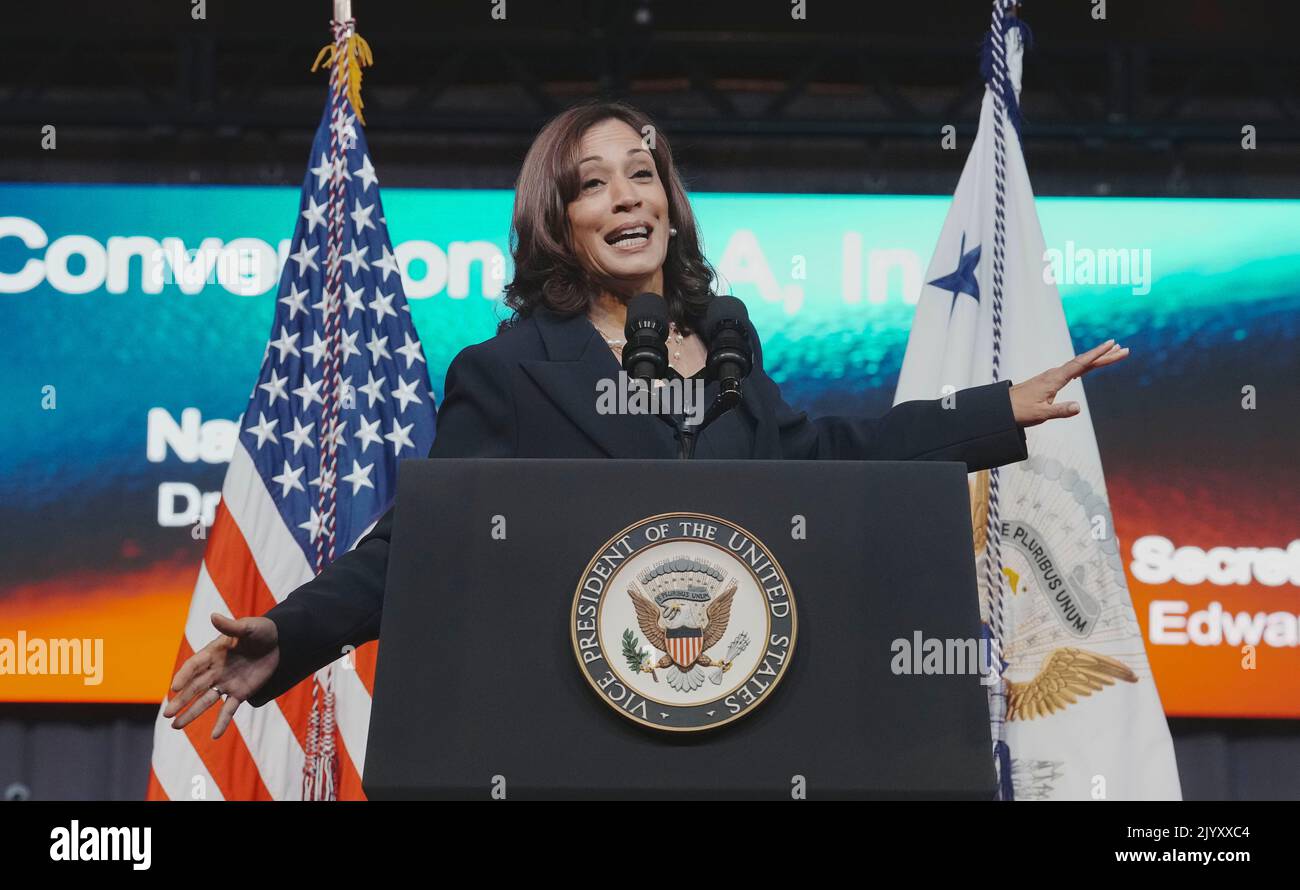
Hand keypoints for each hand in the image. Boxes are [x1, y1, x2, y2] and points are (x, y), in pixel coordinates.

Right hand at [163, 613, 279, 738]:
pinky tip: (214, 736)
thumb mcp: (248, 627)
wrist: (280, 643)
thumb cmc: (261, 631)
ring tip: (175, 727)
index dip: (184, 676)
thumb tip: (213, 615)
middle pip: (195, 687)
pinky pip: (229, 710)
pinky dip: (222, 722)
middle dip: (181, 701)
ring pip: (206, 701)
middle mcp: (216, 670)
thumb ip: (231, 626)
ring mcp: (227, 683)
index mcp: (213, 653)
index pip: (194, 666)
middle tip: (166, 714)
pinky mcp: (240, 693)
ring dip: (191, 713)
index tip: (174, 688)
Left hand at [1009, 339, 1128, 427]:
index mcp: (1055, 379)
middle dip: (1104, 355)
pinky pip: (1072, 370)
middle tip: (1124, 350)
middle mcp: (1055, 374)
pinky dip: (1085, 365)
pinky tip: (1088, 366)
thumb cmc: (1019, 411)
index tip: (1113, 345)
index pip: (1081, 364)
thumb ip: (1059, 411)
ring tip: (1113, 353)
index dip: (1098, 354)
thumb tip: (1078, 408)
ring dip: (1096, 359)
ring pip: (1079, 364)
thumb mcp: (1040, 415)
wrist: (1001, 408)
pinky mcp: (1050, 381)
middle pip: (1084, 361)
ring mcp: (1052, 376)